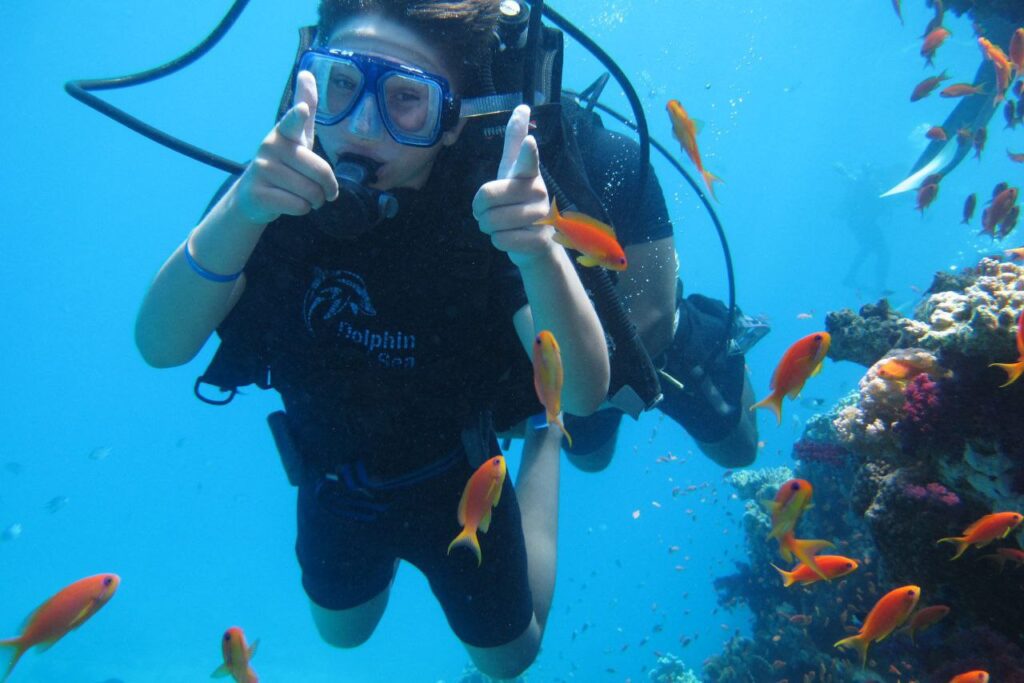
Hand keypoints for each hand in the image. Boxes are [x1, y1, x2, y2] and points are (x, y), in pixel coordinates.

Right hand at [231, 70, 338, 225]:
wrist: (253, 197)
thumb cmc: (284, 164)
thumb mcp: (297, 137)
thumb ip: (305, 107)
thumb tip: (307, 72)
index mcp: (284, 134)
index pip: (293, 123)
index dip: (298, 116)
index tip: (301, 110)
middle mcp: (270, 148)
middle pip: (319, 172)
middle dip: (327, 188)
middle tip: (321, 190)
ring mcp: (262, 171)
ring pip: (311, 193)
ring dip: (315, 201)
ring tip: (306, 197)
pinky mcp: (258, 194)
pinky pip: (298, 206)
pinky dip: (303, 210)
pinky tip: (292, 204)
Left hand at [472, 105, 554, 266]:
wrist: (536, 241)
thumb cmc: (519, 201)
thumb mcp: (513, 170)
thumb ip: (515, 140)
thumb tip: (523, 106)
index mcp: (529, 174)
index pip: (527, 159)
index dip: (527, 152)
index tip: (530, 142)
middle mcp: (538, 192)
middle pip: (486, 197)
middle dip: (481, 210)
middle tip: (493, 212)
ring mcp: (541, 216)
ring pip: (491, 222)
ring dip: (489, 227)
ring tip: (503, 225)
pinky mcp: (539, 240)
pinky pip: (501, 240)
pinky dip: (498, 241)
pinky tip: (511, 238)